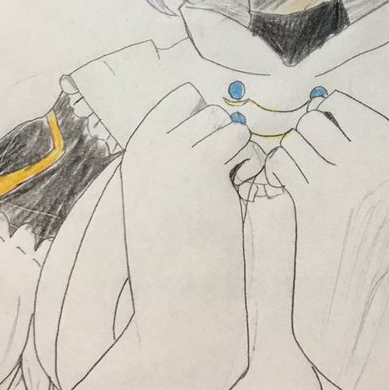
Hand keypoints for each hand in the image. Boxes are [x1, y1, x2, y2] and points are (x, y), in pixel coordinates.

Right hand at [121, 86, 252, 340]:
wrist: (178, 291)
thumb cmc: (178, 242)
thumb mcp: (166, 184)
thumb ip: (181, 146)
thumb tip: (220, 110)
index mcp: (139, 148)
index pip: (184, 97)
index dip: (206, 123)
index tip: (204, 158)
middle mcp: (151, 145)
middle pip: (211, 110)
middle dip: (224, 140)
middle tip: (218, 179)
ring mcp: (174, 153)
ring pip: (230, 126)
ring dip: (239, 155)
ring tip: (225, 188)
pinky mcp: (204, 167)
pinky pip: (245, 145)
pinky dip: (249, 167)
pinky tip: (233, 194)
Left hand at [266, 91, 388, 389]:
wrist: (362, 310)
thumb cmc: (376, 246)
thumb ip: (376, 145)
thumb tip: (326, 100)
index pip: (347, 104)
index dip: (327, 121)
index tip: (328, 146)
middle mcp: (383, 160)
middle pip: (317, 117)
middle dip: (305, 139)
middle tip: (312, 164)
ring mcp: (350, 179)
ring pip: (296, 139)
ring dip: (292, 157)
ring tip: (303, 180)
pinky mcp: (318, 201)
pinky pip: (283, 163)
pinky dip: (279, 174)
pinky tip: (291, 193)